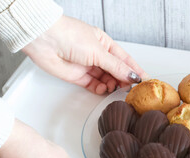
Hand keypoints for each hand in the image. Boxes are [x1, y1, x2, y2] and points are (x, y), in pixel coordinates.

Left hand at [22, 16, 148, 94]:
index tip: (145, 80)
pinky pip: (94, 86)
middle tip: (131, 89)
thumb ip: (116, 67)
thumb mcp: (99, 51)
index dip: (135, 70)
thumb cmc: (69, 36)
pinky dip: (100, 89)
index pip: (125, 59)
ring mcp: (88, 66)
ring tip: (115, 89)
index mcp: (105, 44)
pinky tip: (103, 90)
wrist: (44, 40)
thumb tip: (132, 76)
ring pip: (106, 80)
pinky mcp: (78, 77)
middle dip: (124, 80)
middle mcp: (97, 55)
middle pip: (116, 71)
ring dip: (112, 86)